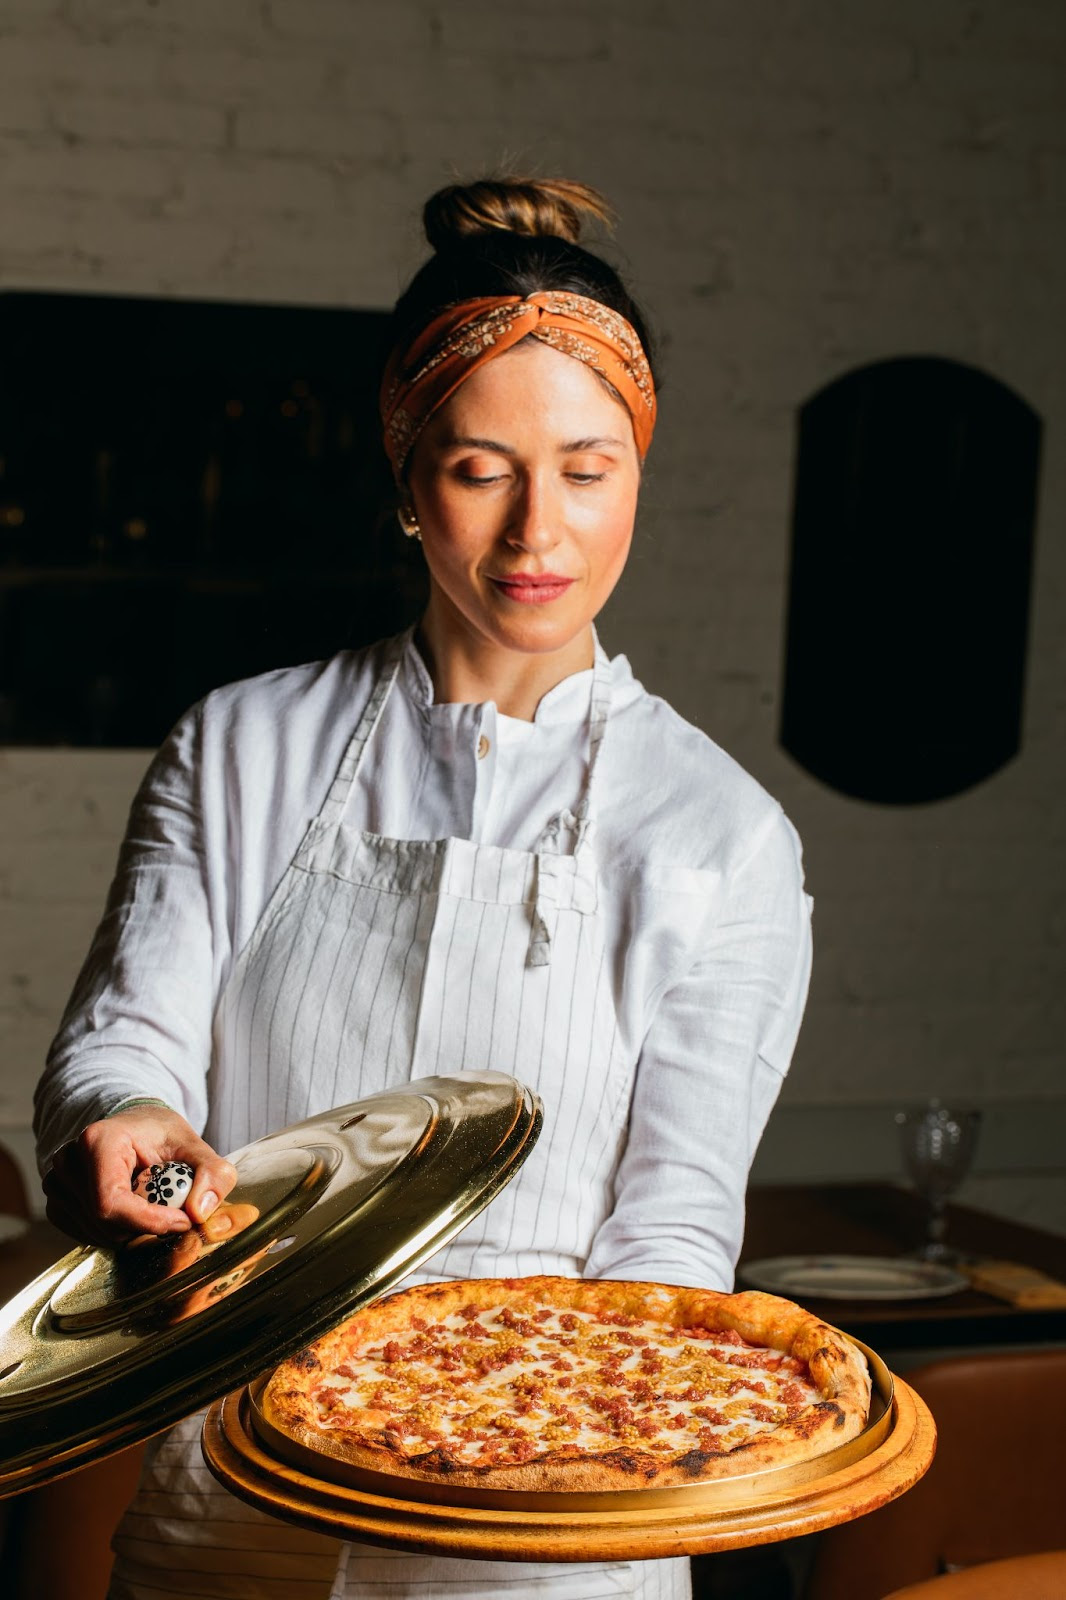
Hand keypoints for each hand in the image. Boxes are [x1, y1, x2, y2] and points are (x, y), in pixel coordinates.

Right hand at [43, 1107, 237, 1245]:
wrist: (133, 1129)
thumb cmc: (159, 1135)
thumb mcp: (195, 1145)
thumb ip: (212, 1173)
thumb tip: (200, 1211)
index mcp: (98, 1141)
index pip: (111, 1202)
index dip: (148, 1222)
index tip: (182, 1221)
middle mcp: (68, 1162)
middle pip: (105, 1223)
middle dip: (145, 1227)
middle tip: (173, 1214)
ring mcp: (57, 1184)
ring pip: (97, 1234)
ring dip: (132, 1231)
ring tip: (152, 1205)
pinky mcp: (57, 1204)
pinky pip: (87, 1236)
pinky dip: (116, 1233)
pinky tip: (132, 1212)